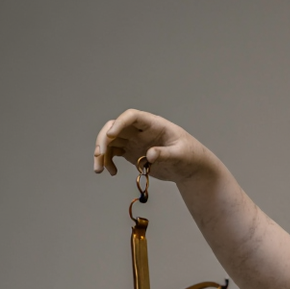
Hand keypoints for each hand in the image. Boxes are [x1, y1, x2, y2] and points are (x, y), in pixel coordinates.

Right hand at [93, 109, 212, 182]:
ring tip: (99, 170)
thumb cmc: (190, 155)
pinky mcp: (132, 152)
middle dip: (103, 140)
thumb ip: (166, 154)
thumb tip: (150, 155)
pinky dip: (108, 161)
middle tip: (99, 156)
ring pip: (111, 141)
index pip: (132, 116)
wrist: (190, 167)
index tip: (111, 135)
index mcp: (154, 124)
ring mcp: (134, 140)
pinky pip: (114, 153)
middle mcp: (140, 130)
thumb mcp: (181, 154)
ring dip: (101, 153)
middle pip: (115, 127)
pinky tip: (112, 172)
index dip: (119, 123)